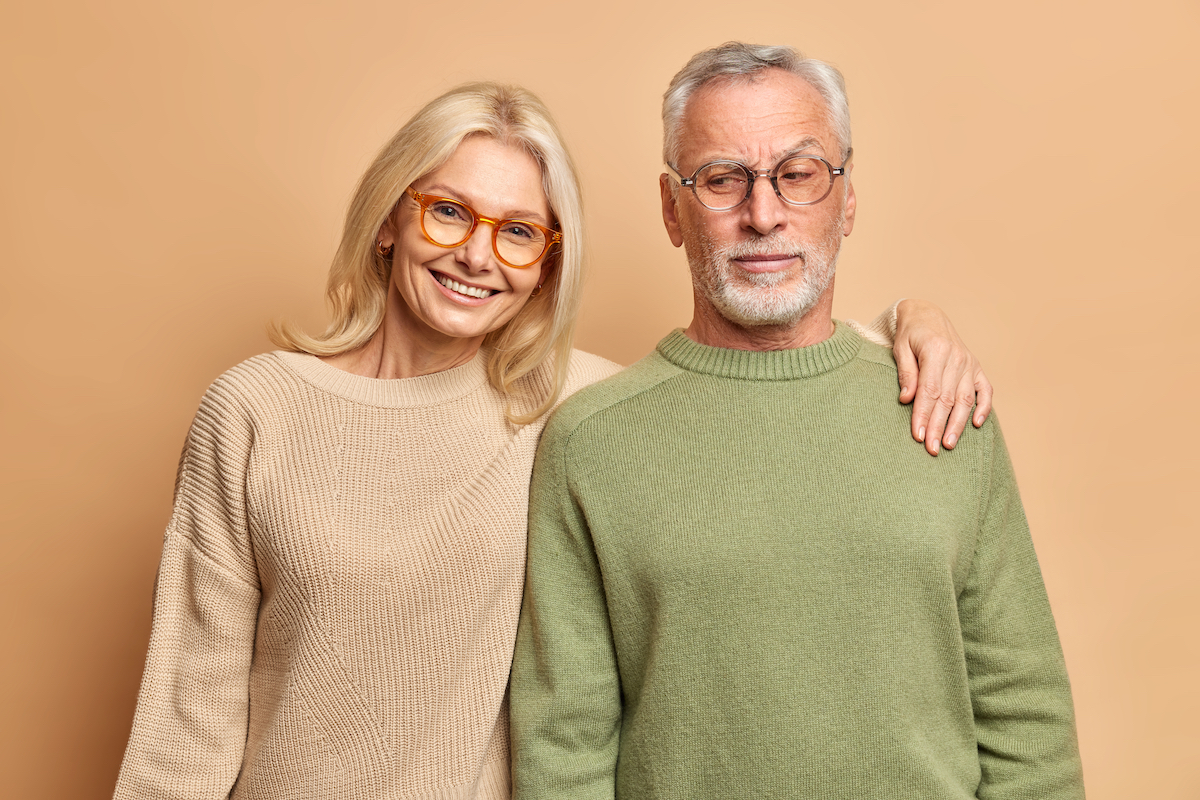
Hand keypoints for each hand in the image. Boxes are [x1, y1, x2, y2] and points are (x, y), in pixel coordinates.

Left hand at [892, 299, 992, 455]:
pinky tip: (977, 424)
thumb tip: (906, 400)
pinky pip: (985, 390)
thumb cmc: (909, 334)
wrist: (926, 315)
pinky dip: (983, 407)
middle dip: (938, 426)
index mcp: (936, 351)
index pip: (930, 390)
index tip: (918, 435)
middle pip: (948, 399)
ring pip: (966, 399)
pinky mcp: (976, 368)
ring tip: (948, 444)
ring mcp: (969, 363)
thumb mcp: (900, 348)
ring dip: (958, 424)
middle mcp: (957, 358)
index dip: (924, 415)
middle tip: (931, 449)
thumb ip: (906, 373)